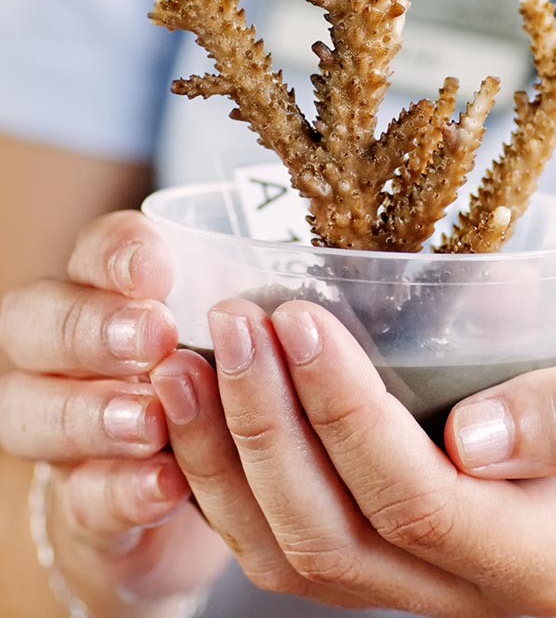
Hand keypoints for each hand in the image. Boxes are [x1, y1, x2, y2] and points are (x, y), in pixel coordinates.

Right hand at [0, 211, 228, 612]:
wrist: (172, 492)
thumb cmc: (222, 384)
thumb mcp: (244, 337)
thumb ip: (257, 312)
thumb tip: (315, 300)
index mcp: (105, 291)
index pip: (92, 253)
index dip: (116, 254)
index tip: (158, 268)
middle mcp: (64, 354)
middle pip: (39, 324)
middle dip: (95, 327)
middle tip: (156, 334)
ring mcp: (59, 431)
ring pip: (36, 412)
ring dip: (95, 413)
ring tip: (149, 419)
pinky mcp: (79, 508)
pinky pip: (80, 500)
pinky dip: (119, 492)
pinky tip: (163, 487)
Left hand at [151, 278, 555, 616]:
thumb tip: (476, 439)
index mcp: (540, 552)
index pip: (417, 497)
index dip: (345, 413)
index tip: (299, 316)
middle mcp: (471, 584)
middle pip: (333, 534)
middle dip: (265, 427)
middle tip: (227, 323)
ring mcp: (424, 574)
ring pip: (292, 549)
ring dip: (225, 457)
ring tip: (181, 360)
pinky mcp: (392, 542)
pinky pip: (287, 533)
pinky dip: (231, 474)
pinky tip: (201, 402)